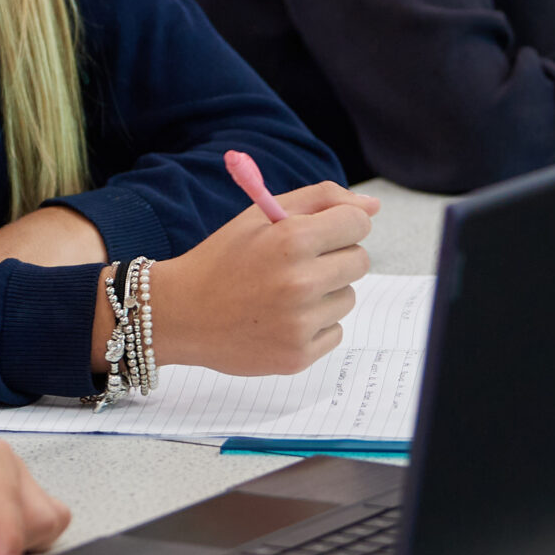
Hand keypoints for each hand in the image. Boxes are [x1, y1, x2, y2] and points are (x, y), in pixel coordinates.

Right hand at [150, 181, 378, 376]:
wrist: (182, 313)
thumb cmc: (223, 258)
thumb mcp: (261, 215)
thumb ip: (319, 200)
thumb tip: (372, 206)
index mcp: (291, 239)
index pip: (358, 223)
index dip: (342, 224)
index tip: (326, 231)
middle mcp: (300, 282)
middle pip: (360, 261)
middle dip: (336, 256)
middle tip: (300, 263)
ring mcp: (300, 323)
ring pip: (348, 297)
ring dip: (325, 293)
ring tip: (283, 293)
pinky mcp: (298, 355)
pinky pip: (335, 331)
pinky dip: (315, 325)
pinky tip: (281, 318)